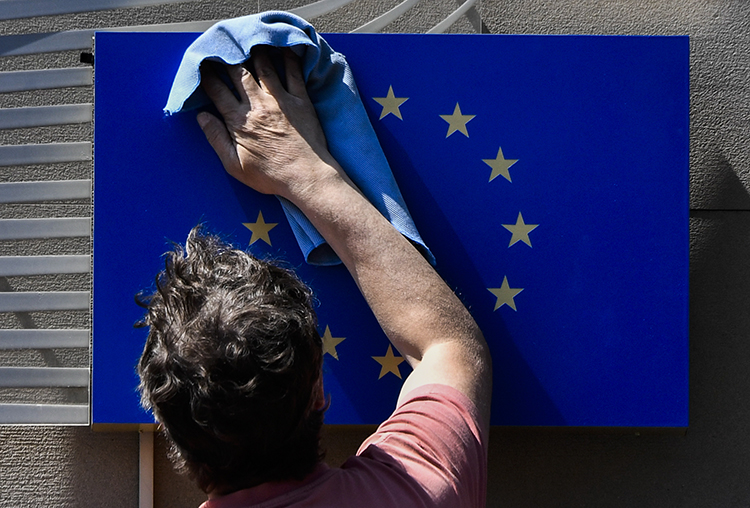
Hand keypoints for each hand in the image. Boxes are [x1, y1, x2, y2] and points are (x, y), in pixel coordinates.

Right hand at [197, 46, 340, 198]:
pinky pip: (294, 73)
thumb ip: (216, 139)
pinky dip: (288, 58)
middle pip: (238, 73)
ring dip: (255, 52)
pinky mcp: (301, 101)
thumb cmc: (271, 176)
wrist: (306, 177)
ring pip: (264, 67)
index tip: (202, 66)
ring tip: (249, 43)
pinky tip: (283, 49)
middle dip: (228, 59)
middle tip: (223, 49)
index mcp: (239, 121)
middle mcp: (258, 105)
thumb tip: (201, 118)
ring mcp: (281, 100)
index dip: (207, 76)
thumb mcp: (234, 165)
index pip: (217, 91)